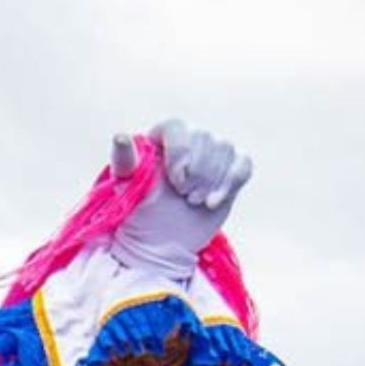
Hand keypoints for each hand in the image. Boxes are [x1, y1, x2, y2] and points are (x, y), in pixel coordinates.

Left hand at [110, 120, 253, 277]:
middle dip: (197, 172)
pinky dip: (232, 183)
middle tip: (184, 195)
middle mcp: (190, 138)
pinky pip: (243, 165)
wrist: (160, 238)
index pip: (177, 127)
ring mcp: (213, 153)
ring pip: (225, 149)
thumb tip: (121, 137)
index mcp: (163, 136)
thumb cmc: (138, 208)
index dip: (179, 153)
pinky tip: (213, 202)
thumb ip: (124, 160)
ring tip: (193, 201)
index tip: (174, 181)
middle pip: (205, 138)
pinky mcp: (232, 170)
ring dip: (211, 179)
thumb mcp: (125, 186)